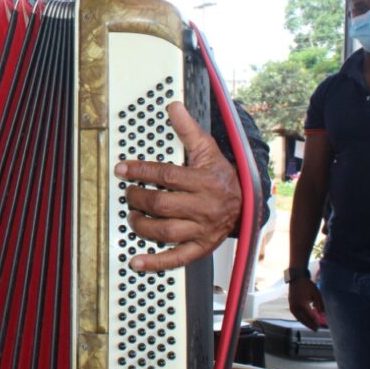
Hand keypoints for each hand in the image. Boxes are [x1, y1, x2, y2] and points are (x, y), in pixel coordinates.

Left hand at [116, 101, 241, 271]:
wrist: (247, 204)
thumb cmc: (223, 176)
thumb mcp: (209, 150)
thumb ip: (189, 130)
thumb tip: (174, 106)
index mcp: (206, 182)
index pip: (167, 176)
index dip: (140, 171)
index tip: (122, 169)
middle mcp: (205, 207)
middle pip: (162, 205)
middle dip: (138, 198)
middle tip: (128, 193)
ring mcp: (203, 230)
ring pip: (165, 231)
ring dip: (141, 225)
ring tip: (132, 215)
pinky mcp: (201, 248)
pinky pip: (177, 258)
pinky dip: (155, 262)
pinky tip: (136, 261)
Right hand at [288, 277, 325, 330]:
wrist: (296, 278)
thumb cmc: (307, 285)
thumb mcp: (316, 294)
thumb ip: (320, 305)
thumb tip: (322, 315)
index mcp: (302, 304)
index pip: (310, 316)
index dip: (315, 322)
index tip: (320, 326)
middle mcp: (295, 307)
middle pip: (303, 319)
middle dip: (310, 325)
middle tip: (316, 330)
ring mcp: (292, 306)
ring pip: (299, 318)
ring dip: (305, 323)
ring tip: (311, 327)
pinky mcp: (290, 305)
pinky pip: (296, 315)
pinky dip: (301, 319)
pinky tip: (305, 320)